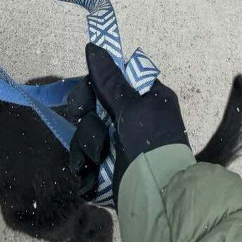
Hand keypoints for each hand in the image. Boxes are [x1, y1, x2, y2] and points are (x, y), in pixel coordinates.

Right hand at [69, 45, 188, 205]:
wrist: (157, 196)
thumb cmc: (152, 145)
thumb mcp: (132, 108)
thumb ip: (110, 79)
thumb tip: (93, 45)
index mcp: (145, 99)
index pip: (110, 81)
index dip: (93, 87)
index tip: (88, 97)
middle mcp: (131, 119)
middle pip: (92, 107)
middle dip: (87, 119)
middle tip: (86, 119)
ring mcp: (118, 144)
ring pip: (86, 133)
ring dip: (87, 145)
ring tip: (97, 158)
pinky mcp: (107, 168)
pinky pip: (85, 158)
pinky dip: (85, 166)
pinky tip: (90, 171)